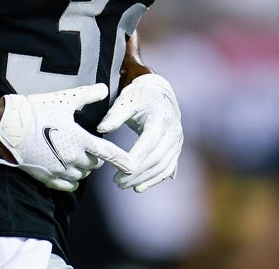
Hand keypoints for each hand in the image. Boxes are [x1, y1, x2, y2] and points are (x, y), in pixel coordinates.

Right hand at [0, 83, 131, 191]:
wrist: (8, 126)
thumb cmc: (36, 110)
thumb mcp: (64, 99)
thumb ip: (87, 95)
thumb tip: (103, 89)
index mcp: (80, 140)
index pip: (108, 153)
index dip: (122, 160)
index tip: (132, 166)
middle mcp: (72, 158)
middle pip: (94, 165)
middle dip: (95, 158)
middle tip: (89, 147)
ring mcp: (59, 170)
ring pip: (81, 176)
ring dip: (83, 169)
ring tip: (77, 157)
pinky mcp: (46, 177)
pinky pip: (66, 186)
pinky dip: (71, 181)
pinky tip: (69, 173)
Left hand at [97, 73, 181, 192]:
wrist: (160, 92)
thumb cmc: (140, 95)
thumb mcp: (127, 100)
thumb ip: (115, 115)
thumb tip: (101, 129)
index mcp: (161, 120)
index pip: (148, 145)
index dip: (134, 160)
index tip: (118, 170)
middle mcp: (173, 132)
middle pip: (156, 159)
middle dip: (137, 174)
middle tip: (118, 182)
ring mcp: (177, 141)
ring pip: (163, 166)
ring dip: (145, 179)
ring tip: (126, 186)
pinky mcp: (176, 147)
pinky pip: (168, 167)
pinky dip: (155, 179)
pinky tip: (140, 187)